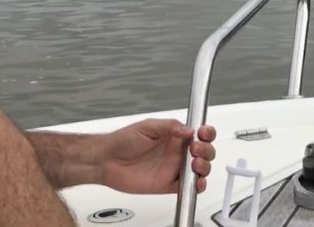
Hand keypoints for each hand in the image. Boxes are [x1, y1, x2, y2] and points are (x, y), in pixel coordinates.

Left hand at [99, 119, 216, 194]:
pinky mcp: (169, 184)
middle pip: (204, 151)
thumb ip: (170, 126)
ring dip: (204, 167)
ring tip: (195, 164)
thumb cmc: (122, 141)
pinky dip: (197, 186)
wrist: (106, 161)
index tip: (203, 133)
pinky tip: (196, 182)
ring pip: (200, 169)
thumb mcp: (147, 126)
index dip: (206, 133)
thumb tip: (188, 130)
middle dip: (207, 150)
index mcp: (174, 136)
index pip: (198, 133)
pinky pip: (188, 187)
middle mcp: (176, 152)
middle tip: (196, 149)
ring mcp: (174, 168)